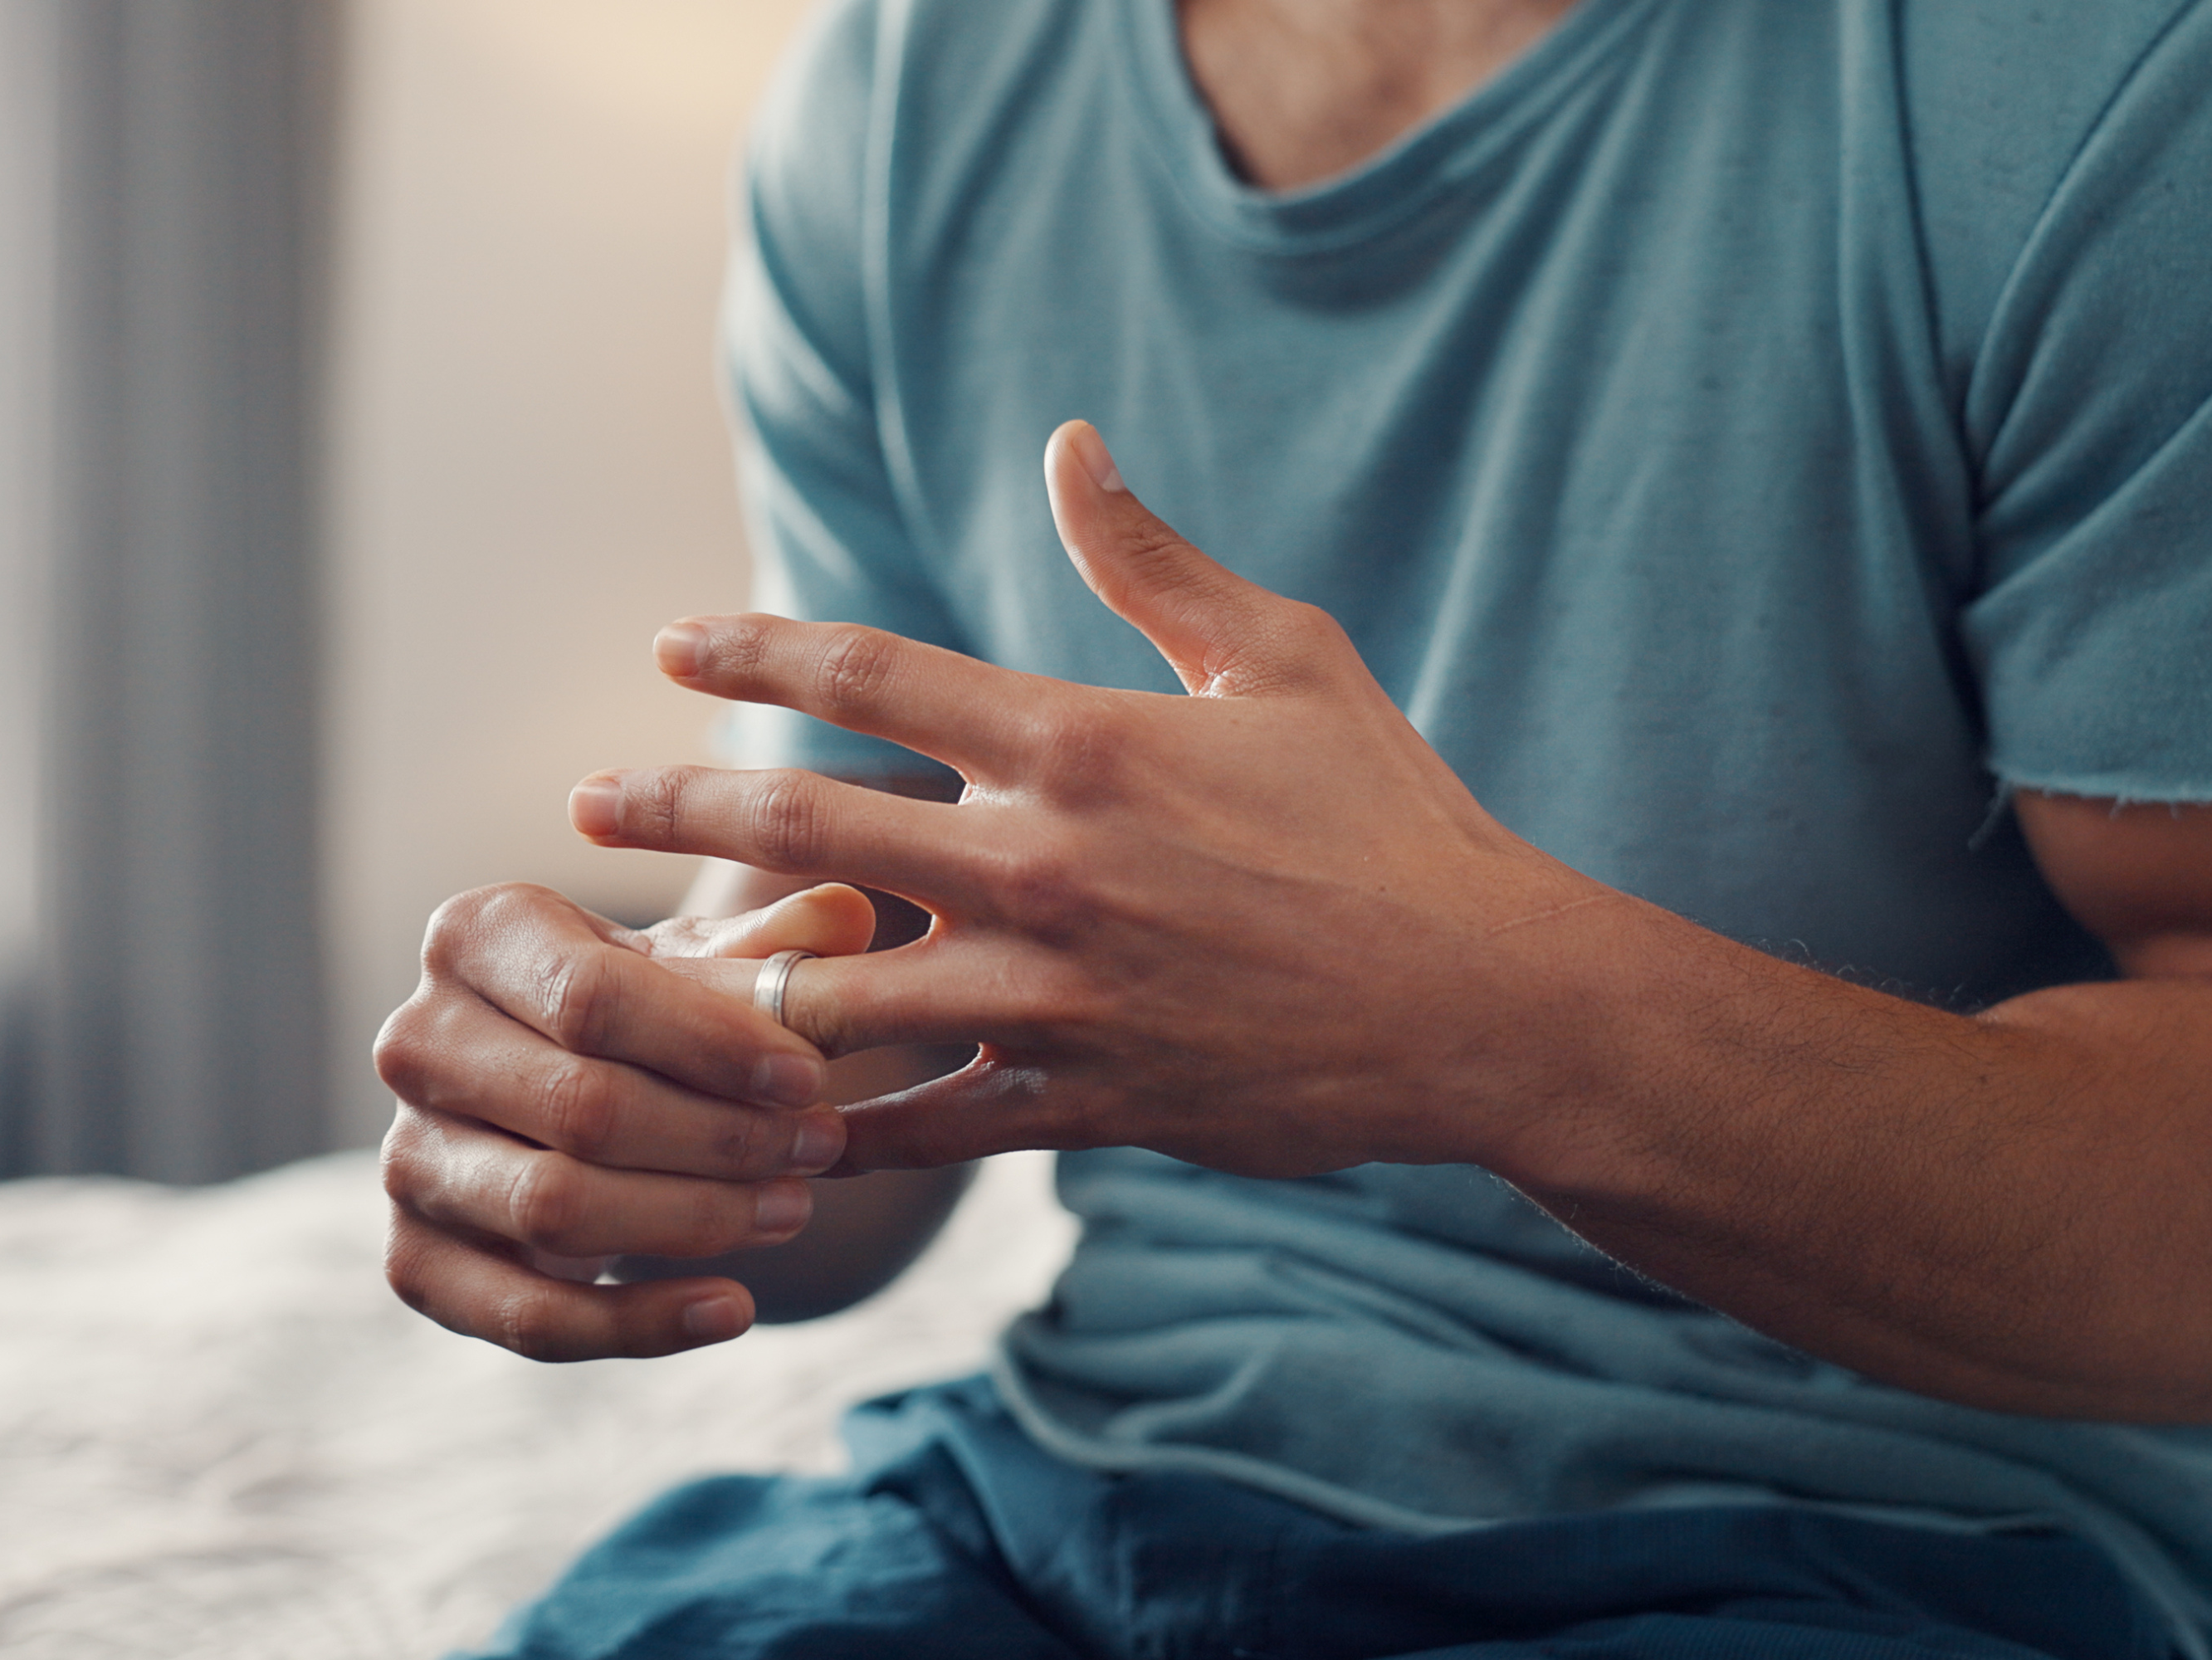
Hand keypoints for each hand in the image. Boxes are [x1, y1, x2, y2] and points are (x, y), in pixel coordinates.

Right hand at [375, 880, 876, 1358]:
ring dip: (692, 1218)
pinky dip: (634, 1325)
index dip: (713, 1045)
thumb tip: (849, 913)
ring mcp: (405, 1154)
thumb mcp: (709, 961)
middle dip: (719, 1136)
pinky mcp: (414, 1258)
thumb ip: (776, 942)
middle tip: (822, 1148)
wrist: (581, 1086)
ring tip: (794, 1207)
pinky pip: (524, 1315)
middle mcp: (417, 1040)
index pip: (595, 998)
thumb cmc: (653, 1008)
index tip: (812, 1078)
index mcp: (477, 935)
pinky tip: (732, 1310)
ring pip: (554, 1207)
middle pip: (580, 1106)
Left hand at [567, 421, 1624, 1177]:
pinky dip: (835, 1133)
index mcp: (1081, 743)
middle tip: (581, 811)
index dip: (747, 651)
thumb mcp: (1284, 657)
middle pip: (801, 829)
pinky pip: (918, 1129)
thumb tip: (1067, 443)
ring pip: (829, 1000)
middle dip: (671, 812)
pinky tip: (768, 1133)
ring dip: (723, 989)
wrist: (1481, 1002)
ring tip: (645, 981)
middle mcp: (1042, 869)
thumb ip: (1152, 557)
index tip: (668, 645)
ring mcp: (1054, 1002)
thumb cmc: (1390, 816)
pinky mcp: (1082, 1106)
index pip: (866, 673)